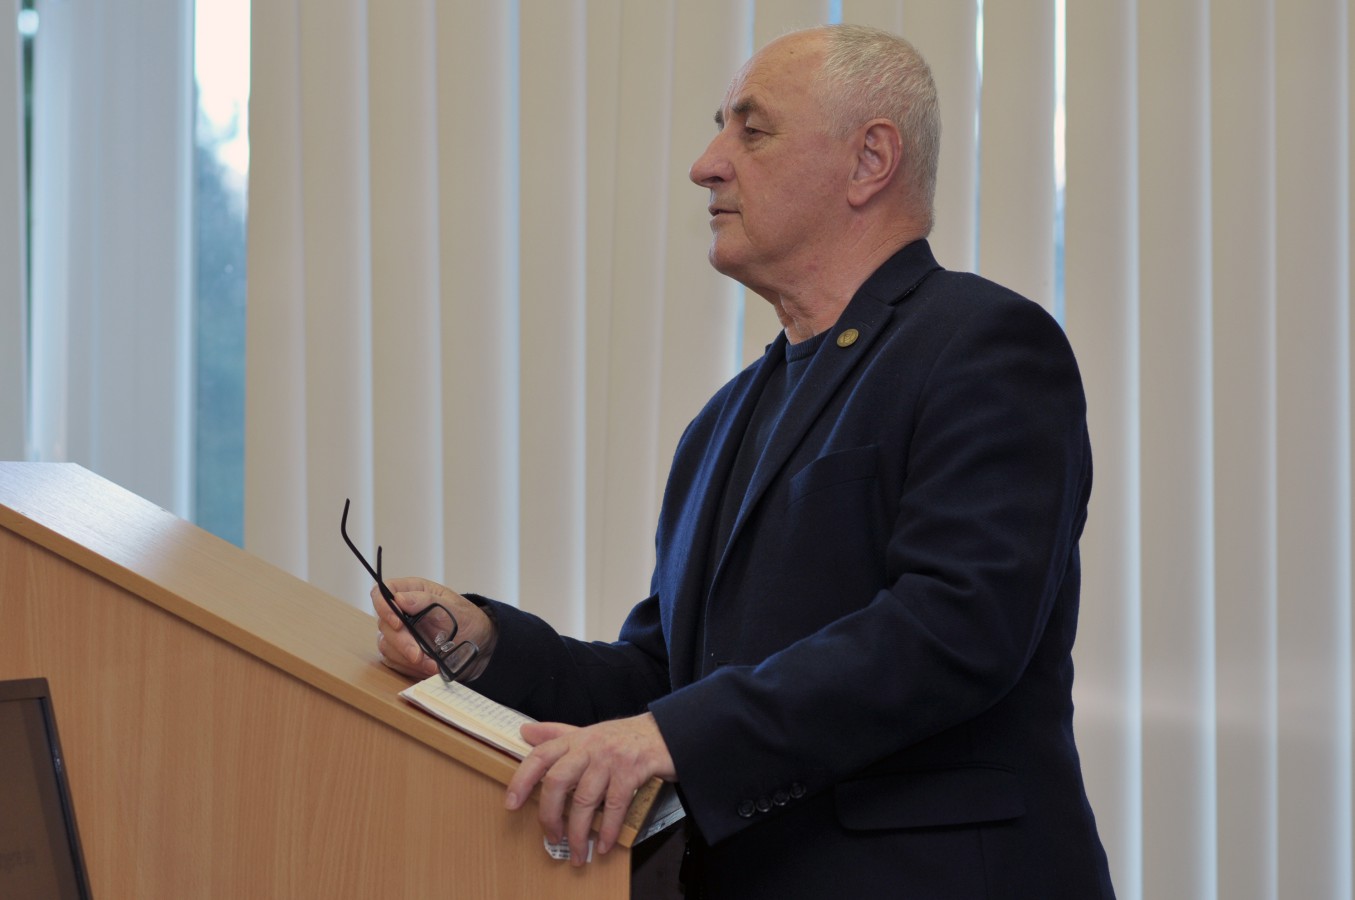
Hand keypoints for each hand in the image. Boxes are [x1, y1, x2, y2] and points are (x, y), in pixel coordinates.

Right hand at [371, 577, 495, 679]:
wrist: (478, 643)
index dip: (383, 607)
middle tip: (418, 655)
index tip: (398, 623)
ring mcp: (399, 633)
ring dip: (408, 659)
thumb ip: (427, 601)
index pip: (381, 593)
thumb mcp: (454, 607)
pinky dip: (411, 668)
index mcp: (411, 591)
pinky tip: (430, 668)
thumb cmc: (467, 619)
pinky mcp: (401, 654)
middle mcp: (401, 612)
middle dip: (401, 643)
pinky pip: (395, 662)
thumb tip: (399, 599)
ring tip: (432, 665)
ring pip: (387, 646)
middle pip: (384, 624)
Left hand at [505, 713, 675, 865]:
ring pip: (585, 799)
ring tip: (578, 851)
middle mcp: (590, 747)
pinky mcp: (632, 770)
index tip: (511, 804)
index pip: (540, 756)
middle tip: (551, 837)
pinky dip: (608, 829)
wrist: (665, 732)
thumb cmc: (624, 737)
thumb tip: (525, 731)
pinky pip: (615, 805)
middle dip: (550, 815)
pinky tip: (605, 844)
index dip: (522, 779)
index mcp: (575, 739)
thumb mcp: (588, 732)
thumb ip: (557, 734)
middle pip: (558, 781)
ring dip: (579, 832)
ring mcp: (611, 758)